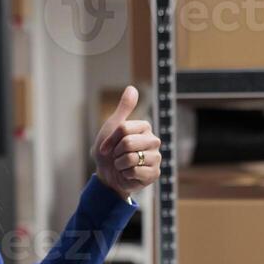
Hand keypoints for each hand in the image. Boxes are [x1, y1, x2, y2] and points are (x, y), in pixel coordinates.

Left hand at [92, 85, 160, 199]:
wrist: (108, 175)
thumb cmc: (110, 151)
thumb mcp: (113, 126)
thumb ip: (124, 108)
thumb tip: (132, 88)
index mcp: (145, 128)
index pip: (124, 129)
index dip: (110, 140)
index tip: (107, 147)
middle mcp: (154, 141)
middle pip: (128, 143)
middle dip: (116, 152)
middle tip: (117, 156)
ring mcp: (156, 158)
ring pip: (130, 158)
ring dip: (119, 164)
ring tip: (123, 165)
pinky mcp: (154, 174)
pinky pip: (134, 172)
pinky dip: (125, 175)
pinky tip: (128, 174)